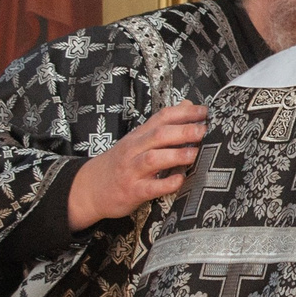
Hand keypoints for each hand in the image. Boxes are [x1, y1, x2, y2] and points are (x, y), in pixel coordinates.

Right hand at [67, 101, 207, 228]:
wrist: (90, 188)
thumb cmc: (120, 163)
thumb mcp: (138, 140)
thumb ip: (162, 124)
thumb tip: (187, 105)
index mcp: (139, 135)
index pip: (161, 117)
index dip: (183, 113)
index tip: (204, 112)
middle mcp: (134, 150)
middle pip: (158, 135)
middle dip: (182, 131)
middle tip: (203, 131)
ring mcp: (132, 171)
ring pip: (153, 159)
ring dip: (175, 155)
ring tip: (194, 154)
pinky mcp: (132, 191)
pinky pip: (150, 187)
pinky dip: (166, 184)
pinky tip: (180, 180)